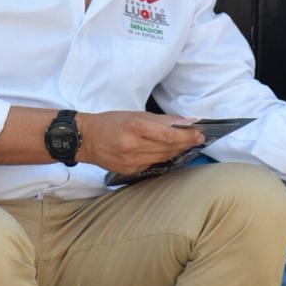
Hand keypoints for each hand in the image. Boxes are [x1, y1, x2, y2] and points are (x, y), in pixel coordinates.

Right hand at [74, 111, 205, 173]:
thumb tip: (186, 122)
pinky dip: (161, 156)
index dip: (187, 136)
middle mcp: (133, 146)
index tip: (199, 134)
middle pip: (168, 148)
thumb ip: (162, 120)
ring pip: (162, 157)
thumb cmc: (110, 122)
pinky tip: (165, 151)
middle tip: (197, 138)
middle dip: (185, 143)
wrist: (86, 139)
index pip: (169, 136)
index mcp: (135, 127)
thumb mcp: (135, 114)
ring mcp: (131, 161)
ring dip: (176, 151)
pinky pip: (152, 163)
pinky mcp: (130, 170)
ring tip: (184, 144)